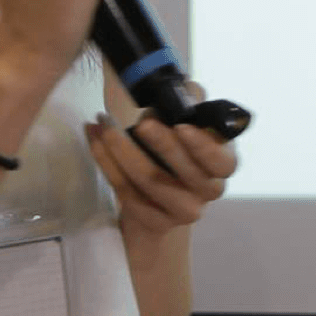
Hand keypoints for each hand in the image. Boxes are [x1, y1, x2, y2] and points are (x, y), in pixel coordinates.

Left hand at [85, 86, 237, 239]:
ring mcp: (183, 211)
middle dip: (160, 144)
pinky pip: (126, 192)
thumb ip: (188, 103)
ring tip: (102, 123)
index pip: (221, 161)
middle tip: (140, 122)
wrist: (157, 193)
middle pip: (184, 173)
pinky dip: (106, 162)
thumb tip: (175, 93)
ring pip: (149, 181)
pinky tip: (93, 140)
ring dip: (121, 148)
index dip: (203, 147)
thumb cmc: (174, 146)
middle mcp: (209, 191)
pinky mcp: (155, 222)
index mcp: (222, 164)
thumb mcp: (186, 120)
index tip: (181, 126)